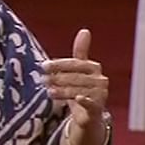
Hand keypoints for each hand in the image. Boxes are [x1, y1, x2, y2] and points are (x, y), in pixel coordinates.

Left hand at [42, 29, 108, 144]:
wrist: (88, 115)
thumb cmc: (81, 87)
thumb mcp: (79, 69)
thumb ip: (81, 51)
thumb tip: (85, 30)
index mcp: (94, 67)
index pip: (75, 63)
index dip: (59, 64)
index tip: (44, 66)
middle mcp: (100, 80)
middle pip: (75, 77)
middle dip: (58, 78)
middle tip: (44, 79)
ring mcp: (101, 95)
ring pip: (78, 90)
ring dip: (62, 90)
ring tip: (48, 91)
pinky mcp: (98, 109)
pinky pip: (93, 104)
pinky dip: (85, 101)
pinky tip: (76, 99)